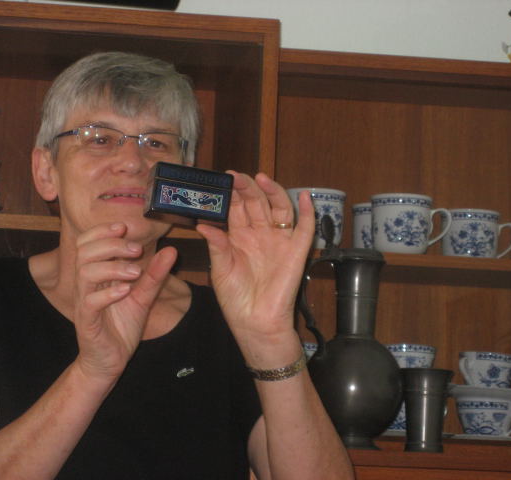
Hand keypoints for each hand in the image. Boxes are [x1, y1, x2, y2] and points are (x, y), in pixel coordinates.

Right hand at [71, 222, 176, 382]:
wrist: (109, 360)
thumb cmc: (121, 325)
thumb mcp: (143, 297)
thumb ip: (155, 274)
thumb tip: (171, 250)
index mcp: (96, 274)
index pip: (88, 243)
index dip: (103, 231)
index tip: (124, 227)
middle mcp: (86, 285)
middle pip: (85, 252)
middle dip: (112, 245)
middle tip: (137, 250)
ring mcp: (84, 302)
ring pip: (86, 273)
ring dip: (112, 267)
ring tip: (135, 272)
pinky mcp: (87, 321)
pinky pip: (90, 302)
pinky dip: (108, 293)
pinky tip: (125, 291)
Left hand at [196, 172, 313, 358]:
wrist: (255, 322)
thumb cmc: (235, 298)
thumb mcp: (220, 269)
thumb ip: (216, 245)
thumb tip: (202, 224)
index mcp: (239, 236)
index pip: (236, 207)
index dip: (231, 193)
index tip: (223, 179)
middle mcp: (260, 234)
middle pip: (256, 203)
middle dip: (247, 188)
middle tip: (237, 177)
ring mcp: (279, 240)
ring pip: (279, 208)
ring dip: (273, 192)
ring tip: (262, 178)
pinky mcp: (297, 251)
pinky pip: (306, 228)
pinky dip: (308, 212)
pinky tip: (305, 196)